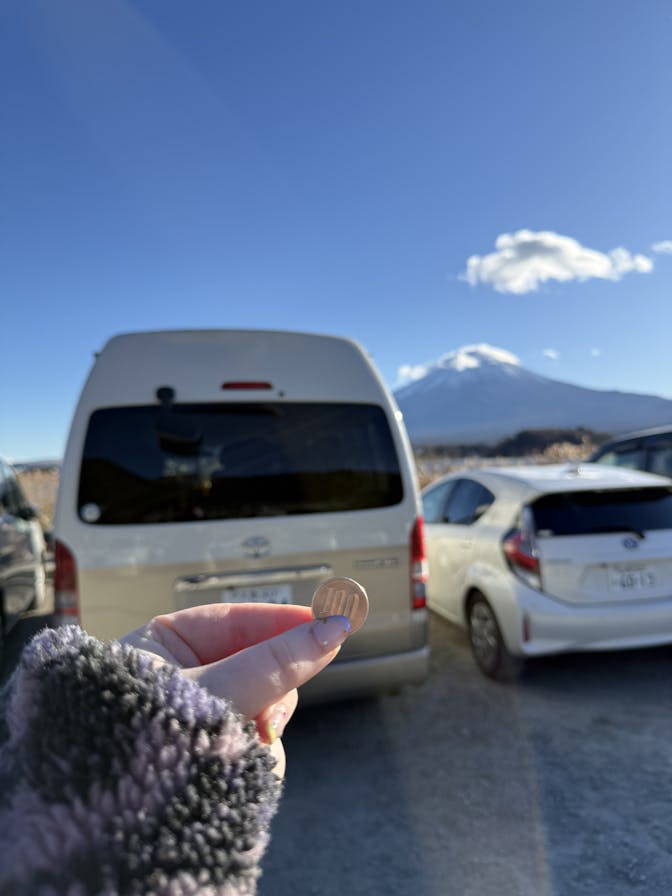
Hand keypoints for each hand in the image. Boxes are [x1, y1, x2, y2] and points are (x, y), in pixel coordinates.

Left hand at [122, 603, 351, 776]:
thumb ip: (273, 664)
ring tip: (239, 752)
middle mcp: (180, 679)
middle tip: (277, 711)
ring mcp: (195, 720)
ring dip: (262, 728)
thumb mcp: (212, 694)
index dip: (282, 621)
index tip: (329, 622)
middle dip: (272, 688)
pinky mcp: (208, 757)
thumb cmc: (139, 746)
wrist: (105, 835)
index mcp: (162, 645)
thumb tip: (331, 629)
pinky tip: (231, 775)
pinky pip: (251, 744)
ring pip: (261, 707)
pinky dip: (251, 758)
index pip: (235, 621)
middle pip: (256, 665)